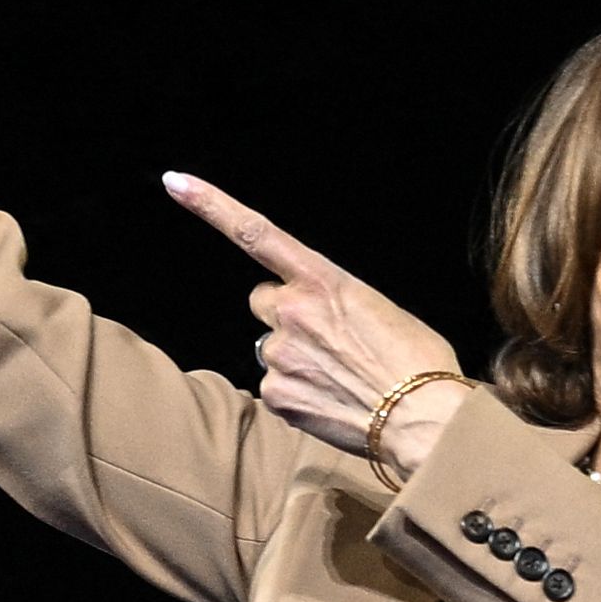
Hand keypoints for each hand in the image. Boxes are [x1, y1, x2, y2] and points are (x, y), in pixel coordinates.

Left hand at [164, 175, 472, 479]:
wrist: (424, 419)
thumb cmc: (415, 361)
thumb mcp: (379, 309)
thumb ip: (333, 302)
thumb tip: (316, 320)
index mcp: (322, 278)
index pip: (255, 232)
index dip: (210, 205)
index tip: (175, 182)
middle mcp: (291, 310)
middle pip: (265, 302)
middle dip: (286, 315)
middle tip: (327, 339)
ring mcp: (279, 353)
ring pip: (271, 347)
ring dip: (294, 356)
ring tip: (337, 374)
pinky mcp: (275, 394)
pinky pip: (275, 386)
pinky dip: (297, 392)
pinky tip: (330, 398)